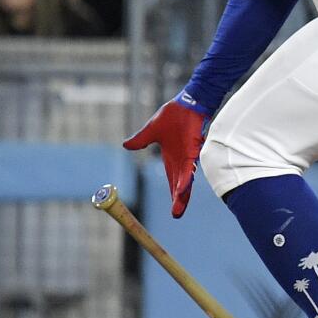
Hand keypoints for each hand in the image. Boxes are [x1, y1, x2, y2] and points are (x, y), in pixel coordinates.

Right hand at [122, 93, 209, 217]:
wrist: (187, 102)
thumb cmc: (174, 115)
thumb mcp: (152, 130)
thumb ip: (140, 140)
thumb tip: (125, 146)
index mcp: (172, 159)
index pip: (173, 181)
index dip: (173, 195)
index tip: (174, 210)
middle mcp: (181, 161)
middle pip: (180, 185)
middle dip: (179, 201)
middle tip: (176, 215)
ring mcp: (187, 156)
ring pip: (185, 180)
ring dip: (182, 195)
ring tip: (178, 209)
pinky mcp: (192, 150)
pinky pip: (188, 167)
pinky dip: (185, 179)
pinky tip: (183, 189)